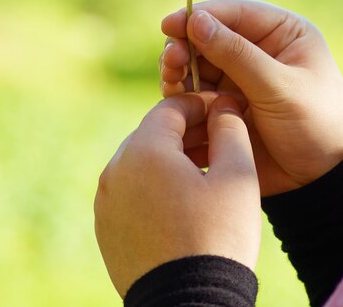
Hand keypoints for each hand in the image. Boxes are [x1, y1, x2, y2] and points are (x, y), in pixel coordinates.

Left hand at [94, 92, 260, 297]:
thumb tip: (224, 106)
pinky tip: (182, 198)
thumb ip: (230, 129)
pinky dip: (154, 183)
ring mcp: (106, 201)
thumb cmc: (218, 238)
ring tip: (204, 169)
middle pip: (153, 133)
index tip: (224, 110)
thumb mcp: (236, 175)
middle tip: (218, 138)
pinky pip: (131, 190)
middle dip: (186, 130)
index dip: (201, 104)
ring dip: (170, 157)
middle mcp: (115, 170)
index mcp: (144, 151)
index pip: (171, 108)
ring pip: (141, 161)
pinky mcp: (106, 227)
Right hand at [161, 0, 342, 195]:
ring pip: (197, 65)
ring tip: (170, 81)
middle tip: (171, 61)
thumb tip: (196, 20)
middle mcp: (258, 50)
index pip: (233, 13)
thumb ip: (236, 54)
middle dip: (185, 46)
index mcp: (281, 33)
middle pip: (208, 36)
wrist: (322, 181)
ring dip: (178, 70)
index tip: (169, 25)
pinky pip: (196, 93)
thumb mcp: (279, 87)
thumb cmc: (316, 124)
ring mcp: (240, 78)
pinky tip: (175, 101)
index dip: (198, 16)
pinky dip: (182, 95)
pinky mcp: (226, 106)